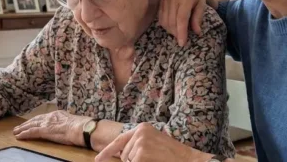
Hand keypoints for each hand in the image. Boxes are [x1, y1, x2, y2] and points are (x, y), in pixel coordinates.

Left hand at [13, 110, 90, 146]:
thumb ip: (67, 124)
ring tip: (15, 132)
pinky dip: (24, 134)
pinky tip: (19, 136)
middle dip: (27, 124)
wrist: (83, 128)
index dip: (36, 120)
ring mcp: (47, 123)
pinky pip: (31, 132)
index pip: (44, 117)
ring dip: (22, 129)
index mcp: (58, 114)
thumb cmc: (83, 128)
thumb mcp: (74, 122)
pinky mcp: (45, 130)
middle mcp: (51, 117)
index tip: (31, 122)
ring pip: (31, 125)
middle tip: (19, 127)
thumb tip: (68, 128)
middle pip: (35, 120)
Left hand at [95, 123, 211, 161]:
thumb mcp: (153, 145)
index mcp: (143, 128)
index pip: (119, 140)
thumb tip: (120, 155)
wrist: (188, 159)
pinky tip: (154, 161)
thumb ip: (136, 147)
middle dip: (132, 161)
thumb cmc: (172, 155)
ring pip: (128, 161)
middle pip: (124, 155)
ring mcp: (140, 142)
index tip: (98, 160)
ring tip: (155, 159)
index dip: (107, 151)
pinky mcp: (141, 153)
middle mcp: (140, 132)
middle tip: (152, 159)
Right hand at [159, 0, 206, 46]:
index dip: (181, 32)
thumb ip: (198, 17)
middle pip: (172, 21)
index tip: (182, 43)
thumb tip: (197, 32)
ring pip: (165, 21)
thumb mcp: (202, 3)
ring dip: (170, 31)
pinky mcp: (160, 1)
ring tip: (178, 33)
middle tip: (183, 39)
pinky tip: (172, 27)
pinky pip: (160, 17)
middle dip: (176, 33)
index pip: (181, 18)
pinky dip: (165, 25)